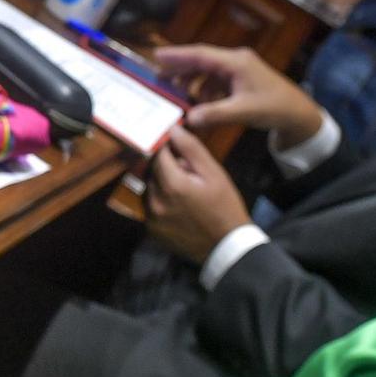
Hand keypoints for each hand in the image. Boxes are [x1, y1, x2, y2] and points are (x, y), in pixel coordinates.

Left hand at [147, 126, 252, 264]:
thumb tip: (172, 129)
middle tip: (187, 173)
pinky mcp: (151, 230)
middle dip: (166, 168)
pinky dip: (159, 202)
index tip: (176, 147)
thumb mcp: (214, 173)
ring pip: (149, 189)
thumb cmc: (224, 206)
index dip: (167, 148)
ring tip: (183, 191)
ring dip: (161, 184)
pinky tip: (177, 206)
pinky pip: (150, 207)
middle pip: (151, 172)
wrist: (226, 247)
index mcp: (172, 184)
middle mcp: (155, 201)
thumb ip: (191, 149)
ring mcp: (151, 218)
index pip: (158, 154)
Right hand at [153, 44, 322, 144]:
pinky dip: (204, 89)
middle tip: (158, 76)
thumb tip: (189, 118)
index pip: (201, 55)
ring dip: (192, 80)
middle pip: (201, 60)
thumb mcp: (243, 111)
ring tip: (175, 91)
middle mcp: (235, 60)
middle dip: (180, 67)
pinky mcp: (241, 78)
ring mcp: (238, 69)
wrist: (297, 112)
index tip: (157, 56)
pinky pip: (216, 80)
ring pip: (208, 71)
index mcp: (236, 62)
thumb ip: (214, 114)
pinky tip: (198, 101)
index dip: (178, 55)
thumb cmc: (273, 107)